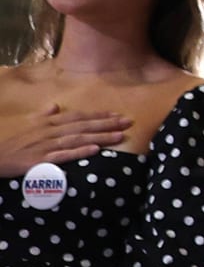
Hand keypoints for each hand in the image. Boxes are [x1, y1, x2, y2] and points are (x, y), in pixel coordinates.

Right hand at [0, 103, 129, 175]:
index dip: (98, 116)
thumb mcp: (25, 122)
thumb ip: (43, 115)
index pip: (78, 117)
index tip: (117, 114)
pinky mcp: (39, 161)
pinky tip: (95, 151)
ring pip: (78, 140)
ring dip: (100, 137)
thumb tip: (56, 106)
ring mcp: (45, 146)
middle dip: (107, 124)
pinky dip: (80, 152)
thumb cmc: (7, 138)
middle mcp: (49, 132)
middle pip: (83, 126)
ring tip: (120, 136)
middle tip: (128, 122)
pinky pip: (63, 156)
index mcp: (47, 122)